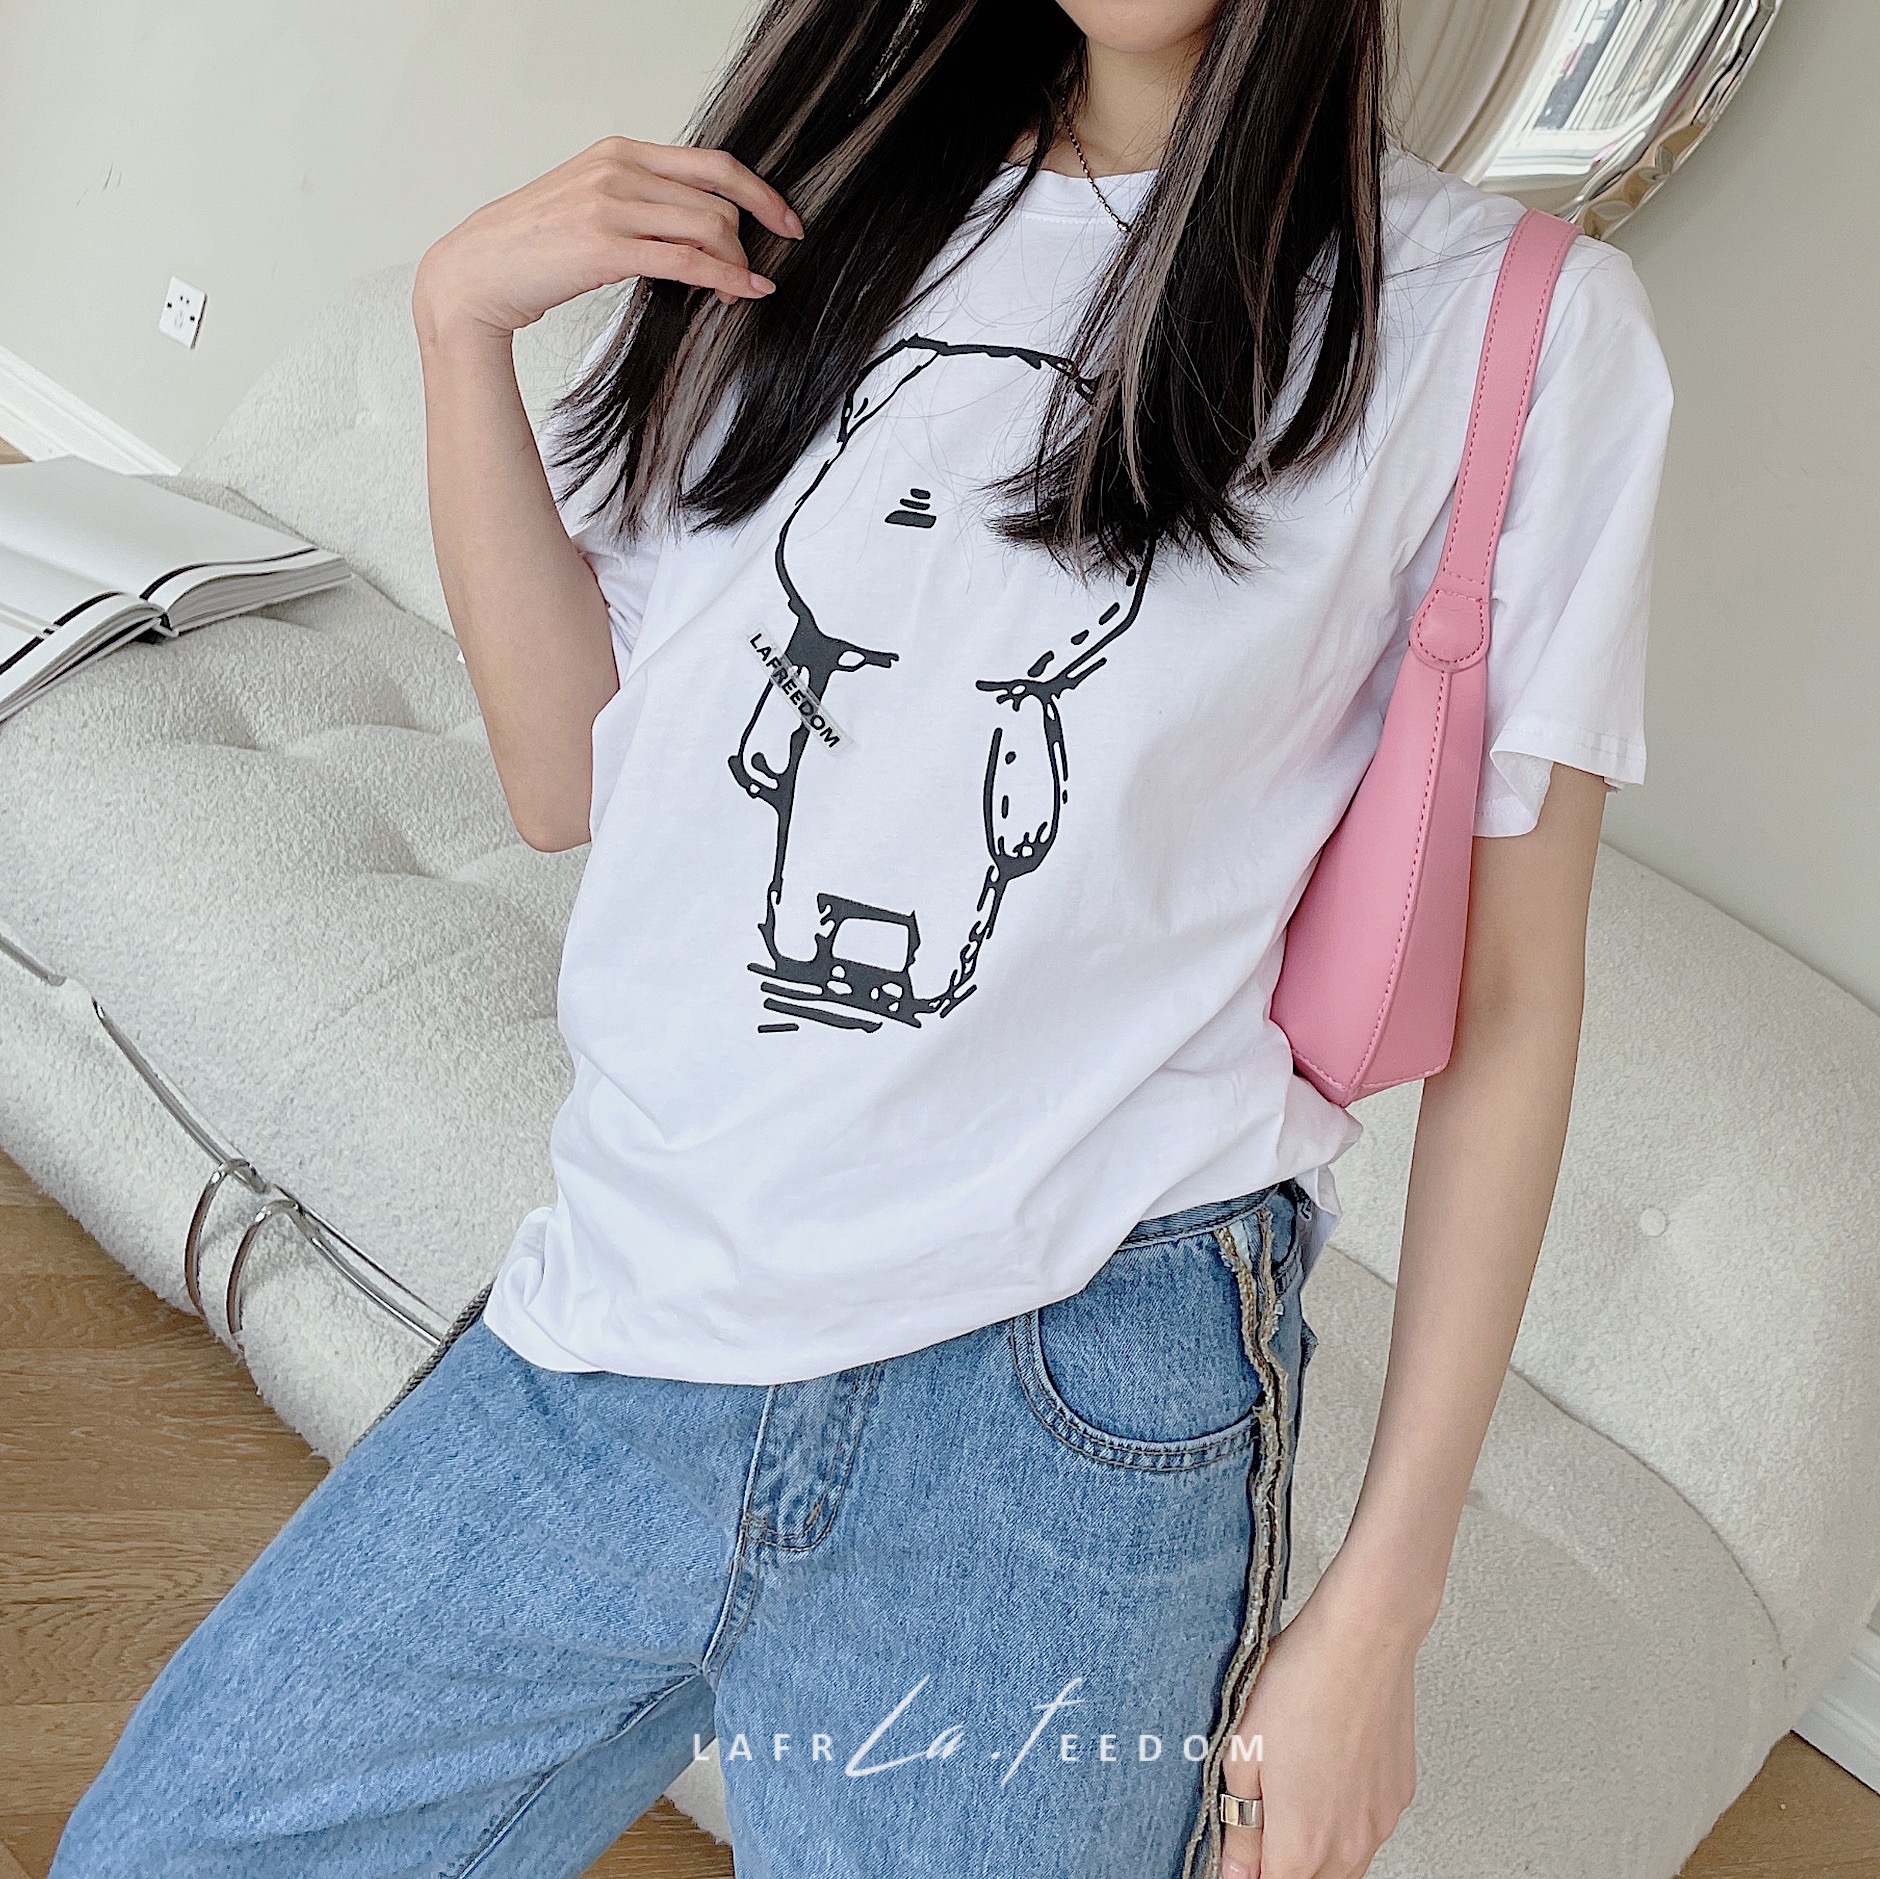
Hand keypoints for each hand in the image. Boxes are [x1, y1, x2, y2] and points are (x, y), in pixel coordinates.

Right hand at [412, 135, 802, 349]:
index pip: (711, 162)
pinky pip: (687, 260)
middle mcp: (619, 170)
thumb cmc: (531, 246)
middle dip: (751, 237)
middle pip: (719, 196)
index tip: (785, 220)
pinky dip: (726, 278)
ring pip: (710, 226)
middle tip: (761, 269)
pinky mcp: (606, 248)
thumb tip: (692, 226)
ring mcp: (612, 206)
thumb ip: (639, 203)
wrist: (477, 270)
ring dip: (737, 264)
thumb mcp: (590, 204)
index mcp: (619, 152)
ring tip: (739, 290)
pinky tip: (744, 293)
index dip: (759, 191)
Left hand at [1218, 1576, 1419, 1877]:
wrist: (1364, 1638)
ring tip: (1293, 1781)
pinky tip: (1326, 1765)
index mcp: (1303, 1843)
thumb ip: (1237, 1823)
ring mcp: (1381, 1820)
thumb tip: (1231, 1868)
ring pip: (1344, 1858)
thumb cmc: (1302, 1682)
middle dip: (1281, 1860)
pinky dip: (1345, 1812)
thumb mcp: (1242, 1753)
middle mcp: (1350, 1844)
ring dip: (1315, 1840)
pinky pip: (1368, 1824)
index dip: (1247, 1869)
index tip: (1241, 1843)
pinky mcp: (1399, 1793)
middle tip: (1262, 1812)